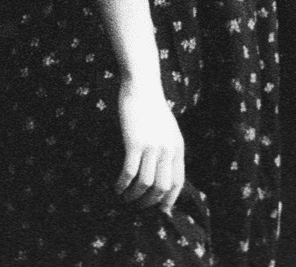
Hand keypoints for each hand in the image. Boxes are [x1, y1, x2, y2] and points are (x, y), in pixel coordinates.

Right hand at [114, 77, 185, 214]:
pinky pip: (129, 172)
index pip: (178, 182)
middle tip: (138, 206)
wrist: (142, 86)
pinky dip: (122, 184)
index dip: (169, 199)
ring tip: (125, 199)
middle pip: (162, 187)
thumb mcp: (168, 129)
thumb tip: (162, 169)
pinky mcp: (134, 143)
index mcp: (178, 148)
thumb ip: (169, 148)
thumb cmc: (152, 106)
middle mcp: (167, 150)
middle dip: (150, 202)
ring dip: (134, 196)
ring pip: (145, 183)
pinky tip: (116, 188)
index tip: (160, 209)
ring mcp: (151, 147)